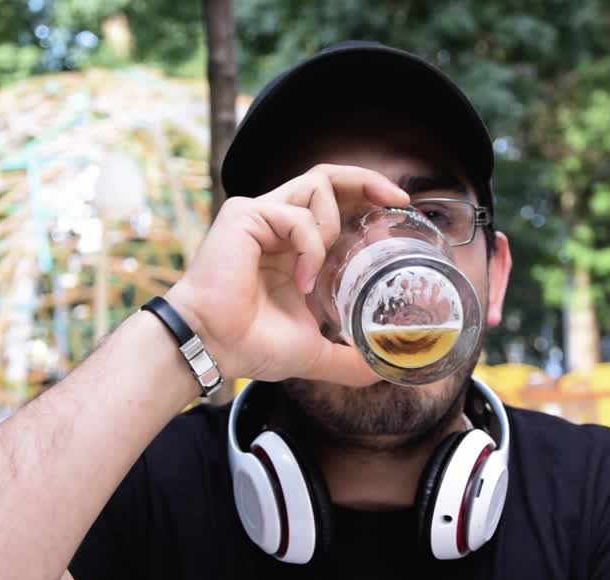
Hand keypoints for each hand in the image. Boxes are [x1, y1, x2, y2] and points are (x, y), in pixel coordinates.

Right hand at [165, 164, 409, 386]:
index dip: (366, 200)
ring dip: (332, 225)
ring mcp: (261, 215)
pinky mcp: (245, 214)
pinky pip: (296, 216)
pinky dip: (310, 248)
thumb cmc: (250, 344)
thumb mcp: (314, 349)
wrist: (212, 347)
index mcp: (293, 246)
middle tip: (397, 199)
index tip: (396, 215)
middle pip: (327, 179)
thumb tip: (381, 371)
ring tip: (321, 269)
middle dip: (366, 181)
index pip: (334, 204)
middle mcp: (276, 224)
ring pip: (316, 186)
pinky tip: (300, 281)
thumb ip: (348, 357)